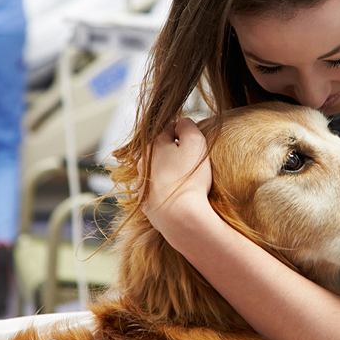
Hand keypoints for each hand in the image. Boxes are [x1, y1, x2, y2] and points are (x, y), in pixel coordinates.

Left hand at [138, 118, 212, 237]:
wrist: (180, 217)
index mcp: (154, 145)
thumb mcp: (195, 142)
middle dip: (175, 153)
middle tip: (193, 163)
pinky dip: (167, 191)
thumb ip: (187, 125)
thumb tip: (181, 122)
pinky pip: (158, 192)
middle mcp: (143, 163)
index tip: (196, 144)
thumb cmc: (189, 178)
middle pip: (162, 151)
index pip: (170, 129)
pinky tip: (179, 197)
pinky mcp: (146, 204)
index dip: (185, 134)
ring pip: (158, 171)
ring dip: (170, 172)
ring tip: (187, 182)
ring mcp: (143, 185)